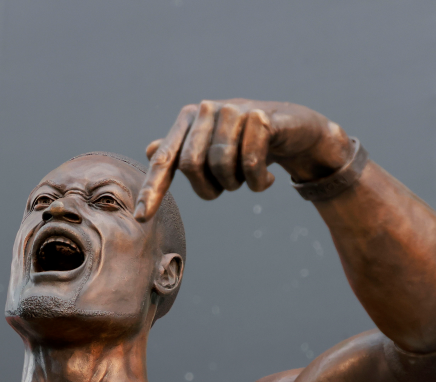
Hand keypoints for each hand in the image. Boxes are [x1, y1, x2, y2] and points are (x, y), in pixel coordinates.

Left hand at [135, 99, 351, 220]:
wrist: (294, 129)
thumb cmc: (246, 142)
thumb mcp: (214, 147)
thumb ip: (183, 150)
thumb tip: (150, 150)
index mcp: (188, 119)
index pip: (165, 160)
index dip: (152, 189)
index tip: (141, 217)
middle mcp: (207, 110)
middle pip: (192, 165)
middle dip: (210, 188)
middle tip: (228, 188)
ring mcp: (234, 110)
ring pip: (221, 165)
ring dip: (236, 184)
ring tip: (248, 179)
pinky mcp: (262, 116)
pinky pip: (250, 162)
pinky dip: (257, 181)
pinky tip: (266, 180)